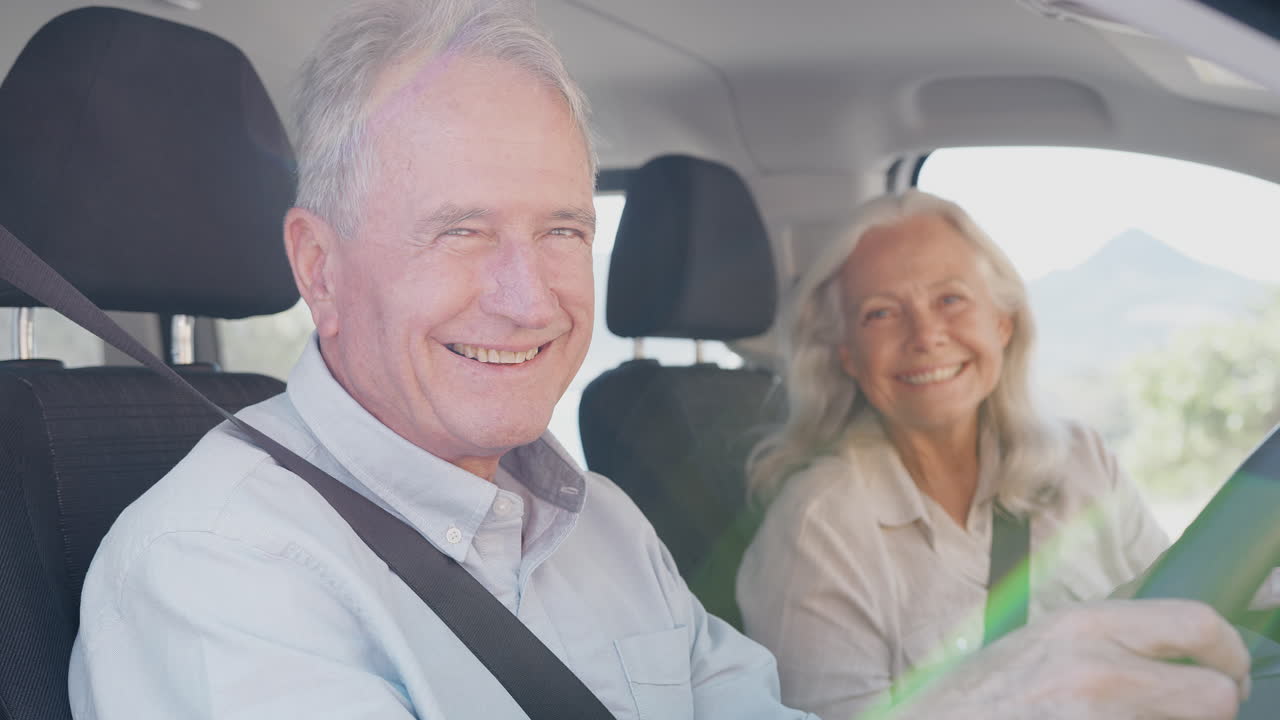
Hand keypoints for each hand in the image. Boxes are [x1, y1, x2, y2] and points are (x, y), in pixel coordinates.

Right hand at [889, 599, 1249, 719]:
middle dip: (1213, 709)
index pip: (1197, 624)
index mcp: (1083, 625)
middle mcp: (1098, 669)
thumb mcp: (1039, 643)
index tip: (1224, 671)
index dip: (1227, 653)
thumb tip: (1173, 641)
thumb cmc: (977, 699)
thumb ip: (1103, 638)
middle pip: (1213, 694)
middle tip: (1197, 712)